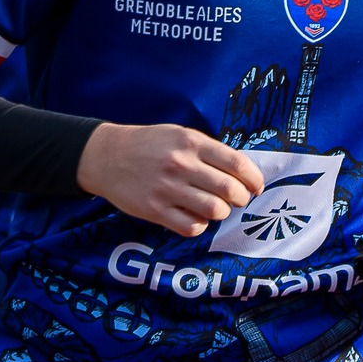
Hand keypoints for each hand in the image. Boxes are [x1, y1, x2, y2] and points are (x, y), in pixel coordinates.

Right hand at [76, 123, 263, 235]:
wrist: (106, 156)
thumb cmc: (149, 145)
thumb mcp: (179, 134)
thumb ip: (208, 151)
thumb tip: (242, 172)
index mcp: (191, 142)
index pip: (237, 164)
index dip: (254, 178)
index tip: (256, 186)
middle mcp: (181, 165)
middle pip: (230, 190)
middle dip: (241, 198)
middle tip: (238, 199)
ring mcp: (167, 189)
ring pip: (215, 211)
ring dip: (222, 212)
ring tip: (217, 207)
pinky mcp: (155, 210)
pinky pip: (192, 227)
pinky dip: (200, 225)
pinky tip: (196, 216)